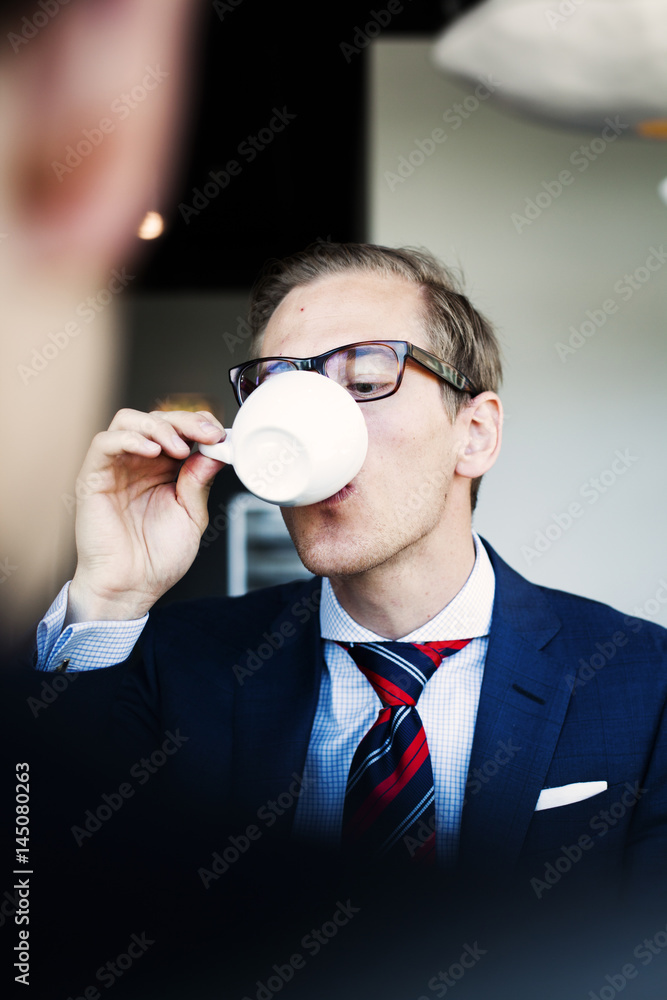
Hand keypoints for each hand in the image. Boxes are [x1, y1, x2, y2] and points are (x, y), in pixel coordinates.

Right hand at [65, 408, 225, 623]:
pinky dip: (130, 439)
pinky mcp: (94, 477)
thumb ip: (200, 481)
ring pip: (129, 421)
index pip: (179, 429)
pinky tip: (153, 452)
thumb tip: (215, 451)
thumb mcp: (192, 515)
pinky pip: (105, 443)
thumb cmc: (158, 558)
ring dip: (158, 426)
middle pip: (157, 418)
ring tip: (179, 448)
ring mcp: (115, 467)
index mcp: (164, 469)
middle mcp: (139, 463)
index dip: (199, 424)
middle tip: (206, 435)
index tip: (219, 435)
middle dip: (185, 421)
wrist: (132, 587)